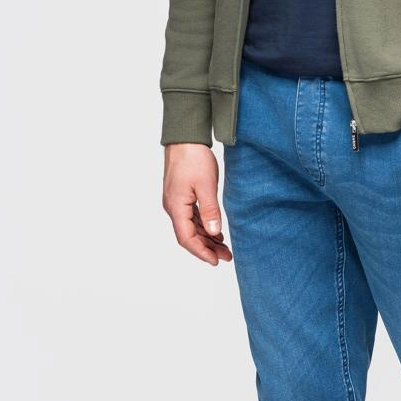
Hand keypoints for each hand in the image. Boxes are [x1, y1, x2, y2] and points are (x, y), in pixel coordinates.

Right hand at [163, 143, 232, 265]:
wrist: (185, 139)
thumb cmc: (193, 158)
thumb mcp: (206, 185)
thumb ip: (210, 210)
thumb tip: (214, 232)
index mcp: (176, 207)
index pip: (186, 239)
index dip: (201, 252)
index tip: (216, 261)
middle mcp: (173, 207)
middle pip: (188, 236)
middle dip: (207, 248)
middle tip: (227, 256)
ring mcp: (176, 202)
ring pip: (191, 228)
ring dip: (206, 239)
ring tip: (224, 247)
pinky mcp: (181, 196)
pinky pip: (192, 218)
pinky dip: (204, 227)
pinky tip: (216, 231)